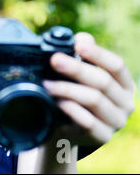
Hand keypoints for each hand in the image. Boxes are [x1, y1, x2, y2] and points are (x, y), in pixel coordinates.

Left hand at [44, 32, 135, 146]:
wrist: (68, 130)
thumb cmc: (76, 97)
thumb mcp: (81, 76)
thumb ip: (83, 56)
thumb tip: (81, 37)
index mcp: (124, 84)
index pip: (117, 66)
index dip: (98, 54)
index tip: (78, 44)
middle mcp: (126, 103)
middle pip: (103, 81)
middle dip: (76, 68)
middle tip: (55, 60)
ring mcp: (116, 122)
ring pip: (94, 100)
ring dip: (68, 89)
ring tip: (47, 84)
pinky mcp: (102, 137)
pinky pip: (88, 121)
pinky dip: (71, 109)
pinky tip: (58, 101)